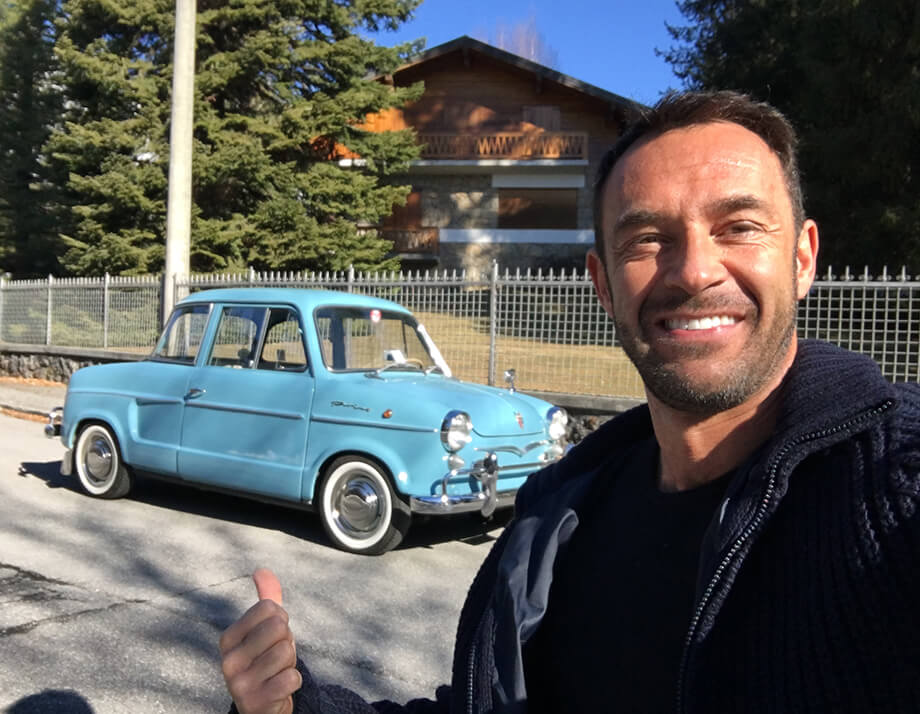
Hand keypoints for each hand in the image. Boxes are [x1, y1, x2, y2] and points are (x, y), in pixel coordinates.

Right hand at [220, 568, 302, 713]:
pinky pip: (292, 678)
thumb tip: (261, 569)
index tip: (272, 638)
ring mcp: (238, 684)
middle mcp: (228, 660)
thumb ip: (266, 599)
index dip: (281, 620)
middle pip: (279, 627)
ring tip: (277, 672)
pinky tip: (280, 688)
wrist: (263, 705)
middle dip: (287, 641)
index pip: (269, 608)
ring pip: (286, 652)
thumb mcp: (265, 630)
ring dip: (290, 663)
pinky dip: (293, 681)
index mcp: (228, 638)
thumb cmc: (266, 661)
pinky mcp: (254, 703)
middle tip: (277, 656)